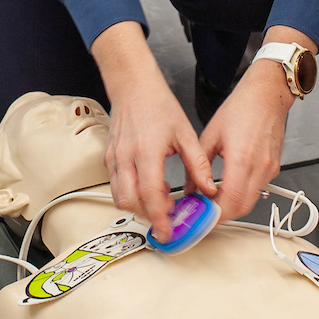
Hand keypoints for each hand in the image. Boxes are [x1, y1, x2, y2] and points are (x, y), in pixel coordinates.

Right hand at [90, 21, 212, 242]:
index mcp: (147, 152)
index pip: (151, 195)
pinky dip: (129, 194)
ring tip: (159, 205)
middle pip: (130, 202)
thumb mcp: (185, 134)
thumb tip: (209, 188)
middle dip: (148, 217)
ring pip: (119, 197)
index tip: (169, 232)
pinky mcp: (109, 158)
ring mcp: (114, 159)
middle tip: (166, 221)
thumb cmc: (158, 106)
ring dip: (138, 207)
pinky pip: (115, 185)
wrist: (134, 87)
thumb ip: (198, 164)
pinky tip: (147, 189)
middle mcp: (126, 158)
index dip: (160, 218)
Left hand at [198, 44, 303, 220]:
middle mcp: (258, 167)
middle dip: (221, 215)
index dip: (214, 215)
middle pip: (241, 208)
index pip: (229, 201)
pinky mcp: (273, 167)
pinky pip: (258, 189)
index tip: (200, 218)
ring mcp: (269, 169)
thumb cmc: (242, 108)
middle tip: (203, 214)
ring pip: (251, 202)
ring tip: (213, 201)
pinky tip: (228, 188)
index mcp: (241, 158)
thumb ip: (198, 165)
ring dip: (232, 206)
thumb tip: (191, 187)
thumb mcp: (211, 134)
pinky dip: (243, 195)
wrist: (267, 94)